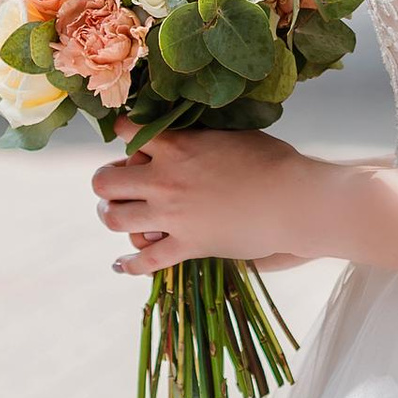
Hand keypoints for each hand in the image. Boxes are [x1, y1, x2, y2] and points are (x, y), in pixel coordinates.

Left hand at [93, 129, 328, 275]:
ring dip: (111, 216)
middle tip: (116, 186)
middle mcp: (164, 179)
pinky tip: (121, 265)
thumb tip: (188, 133)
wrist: (293, 199)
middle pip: (105, 181)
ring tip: (117, 215)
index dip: (122, 133)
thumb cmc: (272, 160)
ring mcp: (172, 215)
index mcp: (176, 145)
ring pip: (115, 219)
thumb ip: (199, 136)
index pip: (126, 133)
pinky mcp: (187, 245)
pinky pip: (145, 260)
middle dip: (105, 183)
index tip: (126, 137)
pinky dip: (129, 265)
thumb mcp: (230, 134)